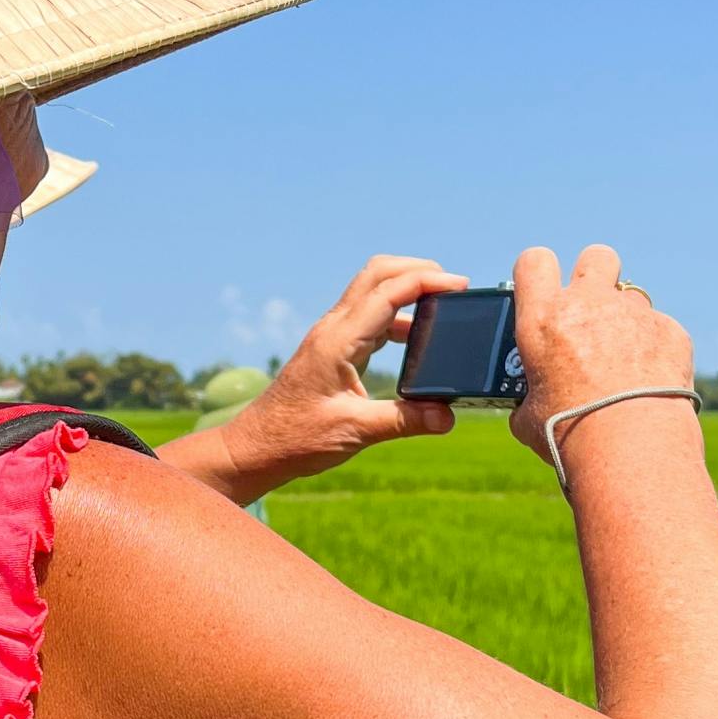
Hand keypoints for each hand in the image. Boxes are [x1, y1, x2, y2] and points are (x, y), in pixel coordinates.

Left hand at [160, 256, 467, 505]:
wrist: (256, 448)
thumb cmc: (295, 439)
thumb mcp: (354, 431)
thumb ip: (404, 421)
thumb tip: (447, 416)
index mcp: (338, 340)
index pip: (388, 291)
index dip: (427, 281)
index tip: (461, 286)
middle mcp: (333, 329)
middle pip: (378, 274)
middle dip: (418, 270)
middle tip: (455, 286)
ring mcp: (331, 336)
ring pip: (372, 292)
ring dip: (407, 290)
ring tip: (444, 309)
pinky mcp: (332, 349)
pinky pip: (368, 318)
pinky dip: (396, 316)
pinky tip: (417, 339)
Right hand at [509, 245, 697, 476]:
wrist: (629, 448)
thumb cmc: (570, 434)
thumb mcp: (528, 416)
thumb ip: (527, 394)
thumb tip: (527, 403)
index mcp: (544, 318)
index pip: (534, 261)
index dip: (537, 273)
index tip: (542, 291)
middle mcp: (589, 304)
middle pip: (596, 257)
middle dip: (594, 276)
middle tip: (590, 312)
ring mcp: (634, 314)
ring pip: (632, 296)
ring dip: (625, 319)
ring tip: (623, 361)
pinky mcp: (671, 332)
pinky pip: (662, 329)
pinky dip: (655, 348)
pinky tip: (650, 382)